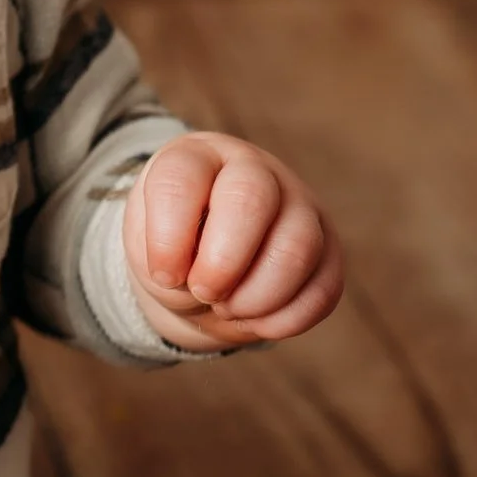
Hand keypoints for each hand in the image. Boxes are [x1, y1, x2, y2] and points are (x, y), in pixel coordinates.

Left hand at [122, 132, 343, 350]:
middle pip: (250, 199)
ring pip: (296, 248)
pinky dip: (283, 319)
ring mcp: (300, 205)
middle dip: (222, 262)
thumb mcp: (147, 244)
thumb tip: (209, 284)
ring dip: (256, 297)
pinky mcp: (329, 249)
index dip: (168, 237)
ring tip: (226, 309)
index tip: (164, 275)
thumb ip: (163, 255)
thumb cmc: (171, 246)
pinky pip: (323, 289)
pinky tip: (254, 321)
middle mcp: (254, 170)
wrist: (204, 266)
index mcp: (197, 156)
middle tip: (203, 292)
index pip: (181, 179)